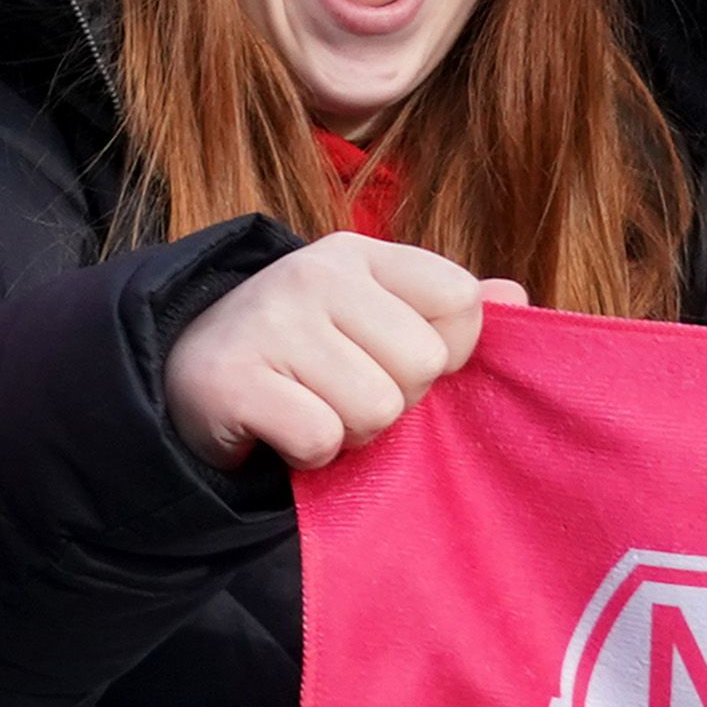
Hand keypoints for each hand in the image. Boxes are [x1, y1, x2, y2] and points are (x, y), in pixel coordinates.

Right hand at [161, 234, 518, 471]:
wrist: (188, 376)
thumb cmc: (304, 353)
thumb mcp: (373, 316)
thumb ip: (446, 310)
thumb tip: (518, 296)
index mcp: (359, 253)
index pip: (460, 299)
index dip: (447, 350)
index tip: (396, 359)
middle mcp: (315, 273)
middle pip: (423, 363)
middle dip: (394, 398)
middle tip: (343, 390)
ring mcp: (271, 321)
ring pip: (377, 409)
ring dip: (350, 431)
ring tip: (313, 408)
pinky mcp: (234, 379)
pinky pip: (321, 438)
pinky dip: (309, 453)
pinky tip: (282, 429)